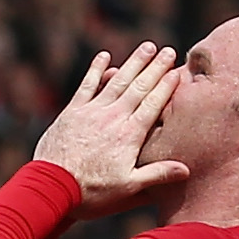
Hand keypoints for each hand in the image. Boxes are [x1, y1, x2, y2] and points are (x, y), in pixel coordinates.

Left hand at [33, 44, 194, 217]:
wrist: (52, 187)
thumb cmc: (92, 192)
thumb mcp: (128, 189)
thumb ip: (157, 175)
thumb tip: (185, 169)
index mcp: (130, 135)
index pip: (153, 104)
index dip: (166, 86)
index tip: (178, 71)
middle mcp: (113, 117)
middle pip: (139, 86)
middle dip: (155, 67)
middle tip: (168, 50)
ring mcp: (92, 111)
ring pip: (117, 80)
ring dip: (133, 62)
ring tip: (146, 47)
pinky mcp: (72, 112)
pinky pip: (87, 85)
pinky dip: (97, 69)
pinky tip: (105, 56)